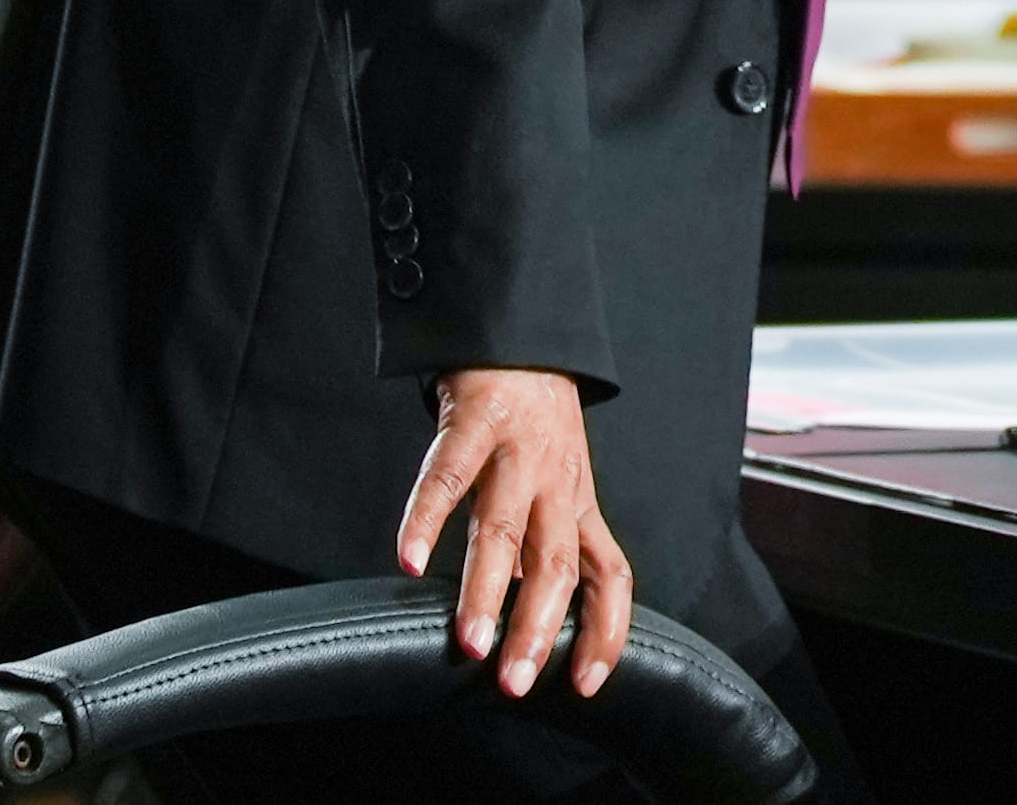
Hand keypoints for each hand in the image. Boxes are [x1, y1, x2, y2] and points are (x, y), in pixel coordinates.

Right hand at [400, 366, 628, 699]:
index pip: (610, 576)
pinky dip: (425, 517)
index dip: (605, 631)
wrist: (519, 331)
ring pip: (505, 525)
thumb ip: (546, 542)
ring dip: (487, 588)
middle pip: (556, 562)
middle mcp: (557, 479)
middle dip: (536, 628)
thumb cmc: (535, 421)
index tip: (585, 685)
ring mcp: (516, 448)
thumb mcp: (558, 482)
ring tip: (471, 639)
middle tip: (514, 682)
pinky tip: (406, 556)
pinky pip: (447, 472)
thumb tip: (526, 622)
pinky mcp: (472, 418)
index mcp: (580, 501)